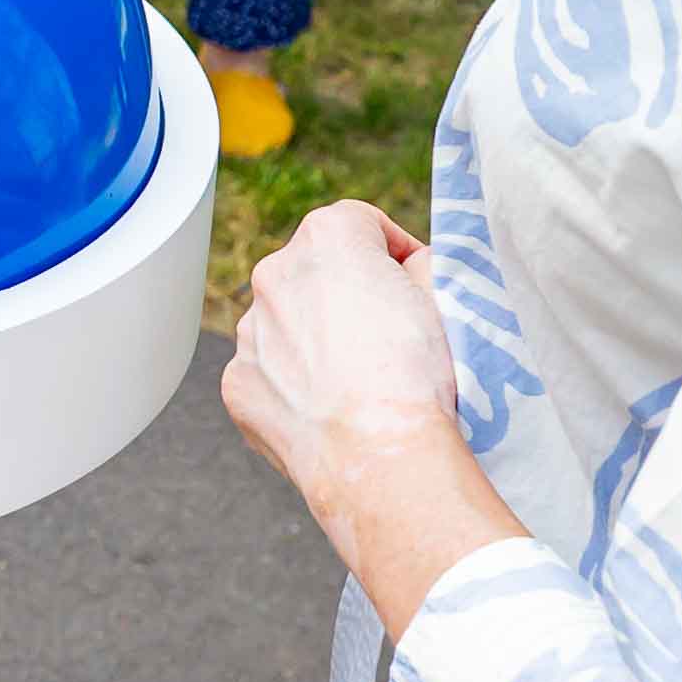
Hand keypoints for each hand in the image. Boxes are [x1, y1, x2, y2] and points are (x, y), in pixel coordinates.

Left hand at [217, 202, 468, 532]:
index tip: (411, 285)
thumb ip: (419, 264)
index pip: (362, 225)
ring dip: (316, 341)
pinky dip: (293, 387)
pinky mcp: (238, 382)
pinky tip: (329, 411)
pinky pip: (268, 373)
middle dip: (348, 296)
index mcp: (326, 237)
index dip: (394, 254)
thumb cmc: (415, 375)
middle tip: (387, 339)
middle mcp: (275, 274)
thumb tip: (406, 267)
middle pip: (316, 273)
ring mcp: (250, 331)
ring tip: (358, 383)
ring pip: (287, 324)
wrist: (379, 456)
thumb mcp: (443, 296)